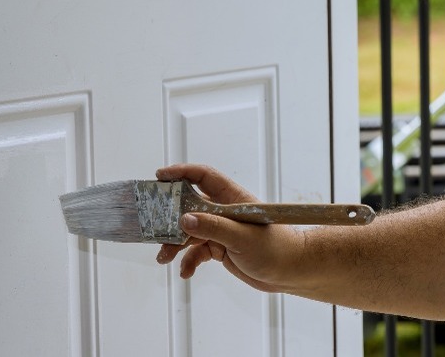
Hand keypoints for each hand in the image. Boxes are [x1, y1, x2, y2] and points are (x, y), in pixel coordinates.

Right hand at [154, 164, 304, 292]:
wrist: (291, 272)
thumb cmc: (277, 248)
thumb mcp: (242, 238)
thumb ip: (213, 228)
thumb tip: (184, 219)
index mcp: (233, 198)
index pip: (204, 176)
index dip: (182, 173)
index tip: (160, 176)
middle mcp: (224, 211)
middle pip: (190, 205)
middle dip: (170, 215)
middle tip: (153, 224)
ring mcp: (222, 229)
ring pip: (190, 231)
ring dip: (175, 244)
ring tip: (164, 257)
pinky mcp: (221, 247)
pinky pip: (197, 251)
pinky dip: (189, 261)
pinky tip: (186, 272)